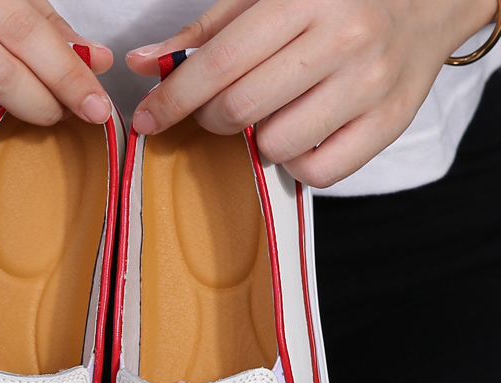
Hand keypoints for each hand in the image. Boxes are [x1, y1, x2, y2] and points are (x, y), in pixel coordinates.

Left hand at [126, 0, 496, 186]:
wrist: (428, 0)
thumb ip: (206, 32)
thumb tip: (145, 62)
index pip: (220, 62)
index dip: (174, 98)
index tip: (148, 118)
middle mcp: (342, 40)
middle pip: (242, 109)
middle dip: (212, 119)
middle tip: (219, 109)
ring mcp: (369, 85)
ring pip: (276, 145)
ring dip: (257, 140)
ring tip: (274, 114)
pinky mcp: (388, 124)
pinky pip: (317, 173)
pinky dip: (296, 163)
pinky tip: (303, 134)